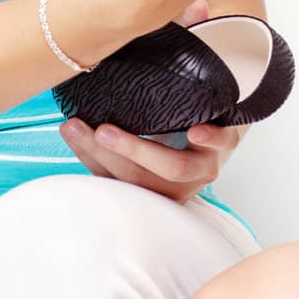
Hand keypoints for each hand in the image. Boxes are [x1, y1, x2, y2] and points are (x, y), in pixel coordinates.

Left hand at [59, 0, 245, 201]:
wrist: (186, 134)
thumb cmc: (193, 99)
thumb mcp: (198, 70)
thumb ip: (197, 36)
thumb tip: (199, 4)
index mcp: (221, 136)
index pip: (222, 142)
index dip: (212, 139)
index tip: (195, 130)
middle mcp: (199, 167)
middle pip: (171, 168)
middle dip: (135, 150)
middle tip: (104, 130)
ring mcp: (171, 185)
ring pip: (138, 181)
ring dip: (102, 157)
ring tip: (75, 127)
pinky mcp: (142, 190)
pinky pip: (116, 181)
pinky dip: (91, 159)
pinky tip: (73, 134)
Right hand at [60, 117, 244, 202]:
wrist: (228, 111)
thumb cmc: (178, 124)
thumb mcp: (148, 133)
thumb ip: (117, 133)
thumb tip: (72, 115)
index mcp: (155, 187)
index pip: (118, 180)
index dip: (90, 156)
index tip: (68, 128)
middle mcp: (180, 184)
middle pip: (140, 178)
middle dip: (105, 155)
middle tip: (80, 127)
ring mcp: (206, 165)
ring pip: (175, 169)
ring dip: (138, 151)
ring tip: (107, 131)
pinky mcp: (230, 142)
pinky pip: (221, 144)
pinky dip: (209, 139)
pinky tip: (195, 131)